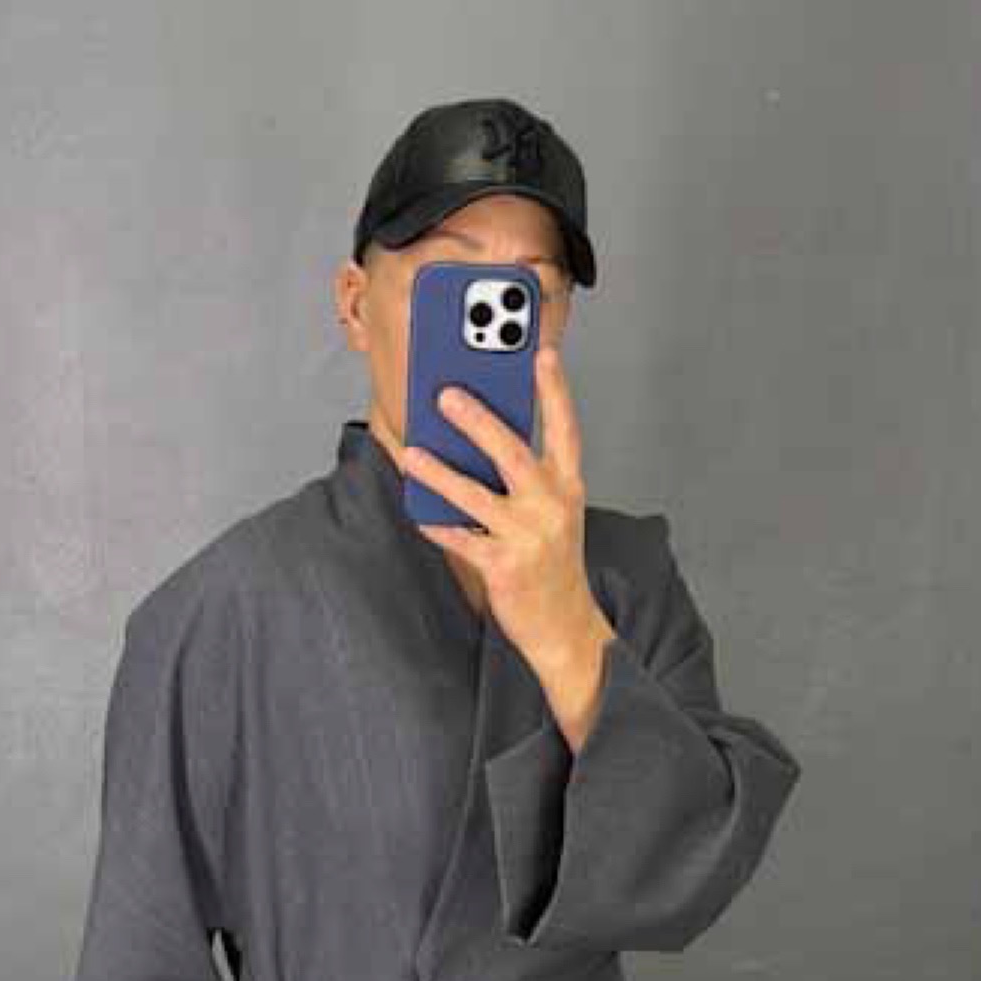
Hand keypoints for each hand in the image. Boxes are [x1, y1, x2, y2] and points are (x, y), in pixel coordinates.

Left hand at [396, 345, 616, 749]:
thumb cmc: (553, 565)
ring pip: (475, 494)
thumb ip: (531, 479)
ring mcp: (527, 536)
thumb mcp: (556, 515)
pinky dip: (437, 524)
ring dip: (439, 471)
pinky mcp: (503, 567)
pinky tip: (417, 511)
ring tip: (413, 452)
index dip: (555, 389)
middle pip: (512, 451)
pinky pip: (460, 538)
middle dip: (477, 419)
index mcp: (568, 486)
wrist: (566, 628)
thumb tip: (480, 444)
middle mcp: (551, 505)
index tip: (542, 353)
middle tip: (446, 394)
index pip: (565, 428)